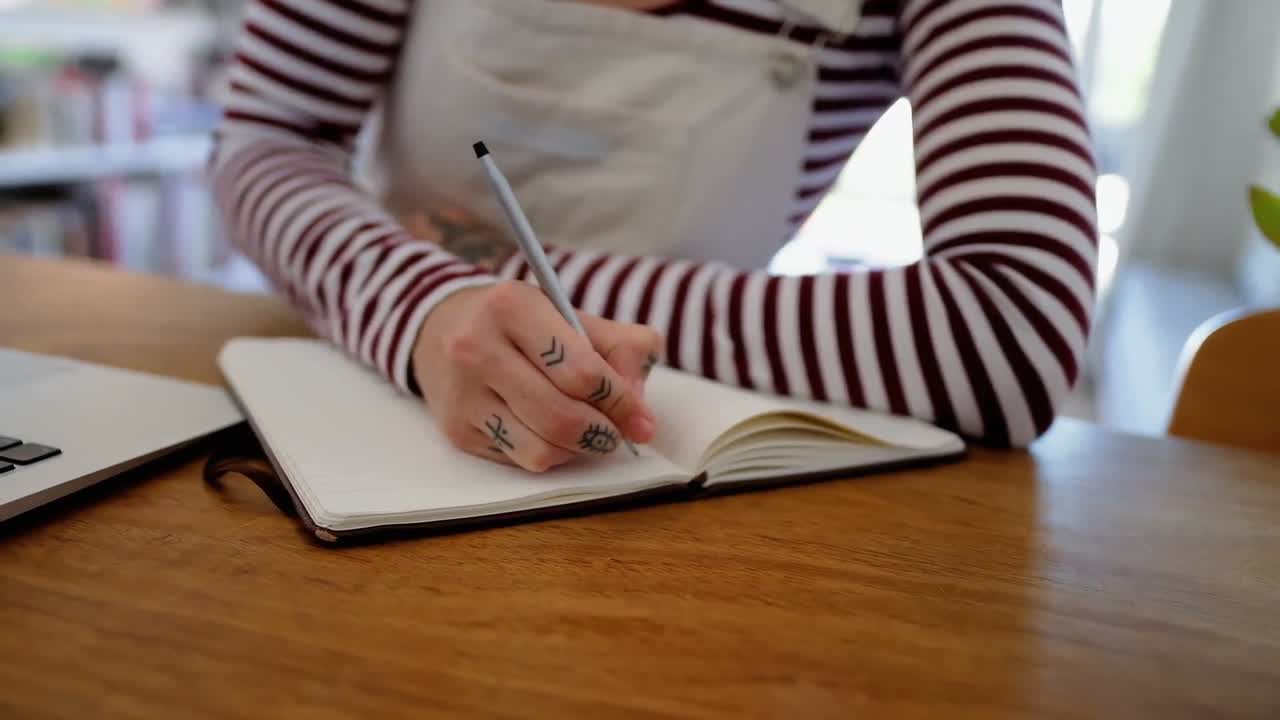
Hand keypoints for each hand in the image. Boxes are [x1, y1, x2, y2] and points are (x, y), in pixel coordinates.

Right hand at [412, 280, 662, 471]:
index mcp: (513, 307)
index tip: (641, 417)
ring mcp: (463, 393)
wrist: (443, 329)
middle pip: (562, 417)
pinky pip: (522, 460)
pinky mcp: (457, 430)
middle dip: (604, 432)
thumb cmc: (525, 324)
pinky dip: (550, 454)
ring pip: (541, 449)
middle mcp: (477, 348)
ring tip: (587, 431)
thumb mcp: (573, 315)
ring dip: (578, 449)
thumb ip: (623, 349)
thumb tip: (640, 413)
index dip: (622, 401)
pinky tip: (549, 431)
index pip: (582, 372)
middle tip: (619, 432)